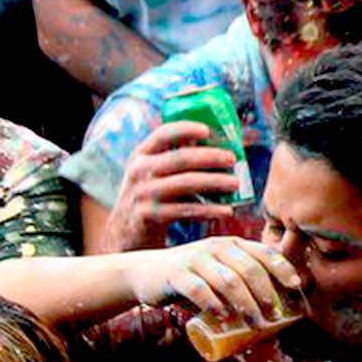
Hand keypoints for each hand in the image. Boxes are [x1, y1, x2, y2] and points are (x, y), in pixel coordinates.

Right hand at [97, 122, 245, 254]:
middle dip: (210, 157)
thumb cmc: (153, 195)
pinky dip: (208, 210)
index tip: (207, 130)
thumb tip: (225, 145)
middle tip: (233, 159)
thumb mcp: (157, 173)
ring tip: (235, 184)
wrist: (126, 232)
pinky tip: (226, 210)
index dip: (185, 129)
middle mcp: (139, 171)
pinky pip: (184, 210)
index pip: (162, 134)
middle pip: (180, 159)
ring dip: (214, 182)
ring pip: (185, 184)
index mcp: (142, 155)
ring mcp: (142, 194)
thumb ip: (180, 159)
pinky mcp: (147, 216)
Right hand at [127, 236, 302, 325]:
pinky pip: (199, 288)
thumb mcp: (219, 271)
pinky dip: (214, 304)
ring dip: (245, 304)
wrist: (146, 273)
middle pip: (250, 270)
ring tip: (254, 322)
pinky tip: (223, 317)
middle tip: (274, 315)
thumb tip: (278, 310)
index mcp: (233, 244)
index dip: (283, 268)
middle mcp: (218, 247)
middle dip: (266, 294)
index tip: (296, 286)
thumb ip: (241, 281)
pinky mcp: (176, 274)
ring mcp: (196, 258)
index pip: (264, 252)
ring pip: (228, 281)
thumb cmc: (194, 277)